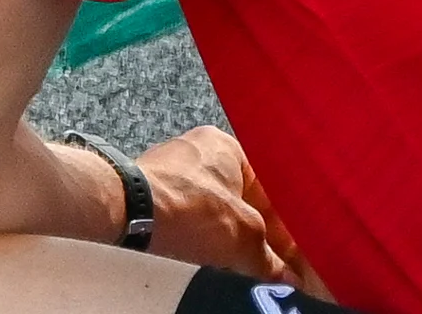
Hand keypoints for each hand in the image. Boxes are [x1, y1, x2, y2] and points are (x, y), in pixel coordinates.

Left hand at [137, 128, 293, 281]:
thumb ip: (269, 256)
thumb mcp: (243, 236)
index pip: (269, 187)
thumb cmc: (190, 209)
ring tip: (243, 265)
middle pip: (241, 199)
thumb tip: (285, 276)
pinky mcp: (152, 190)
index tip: (293, 253)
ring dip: (229, 237)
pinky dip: (202, 235)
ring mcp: (172, 169)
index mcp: (227, 146)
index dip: (285, 225)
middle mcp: (199, 150)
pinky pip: (188, 216)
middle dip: (256, 233)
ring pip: (214, 209)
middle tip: (271, 263)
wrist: (129, 211)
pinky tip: (210, 256)